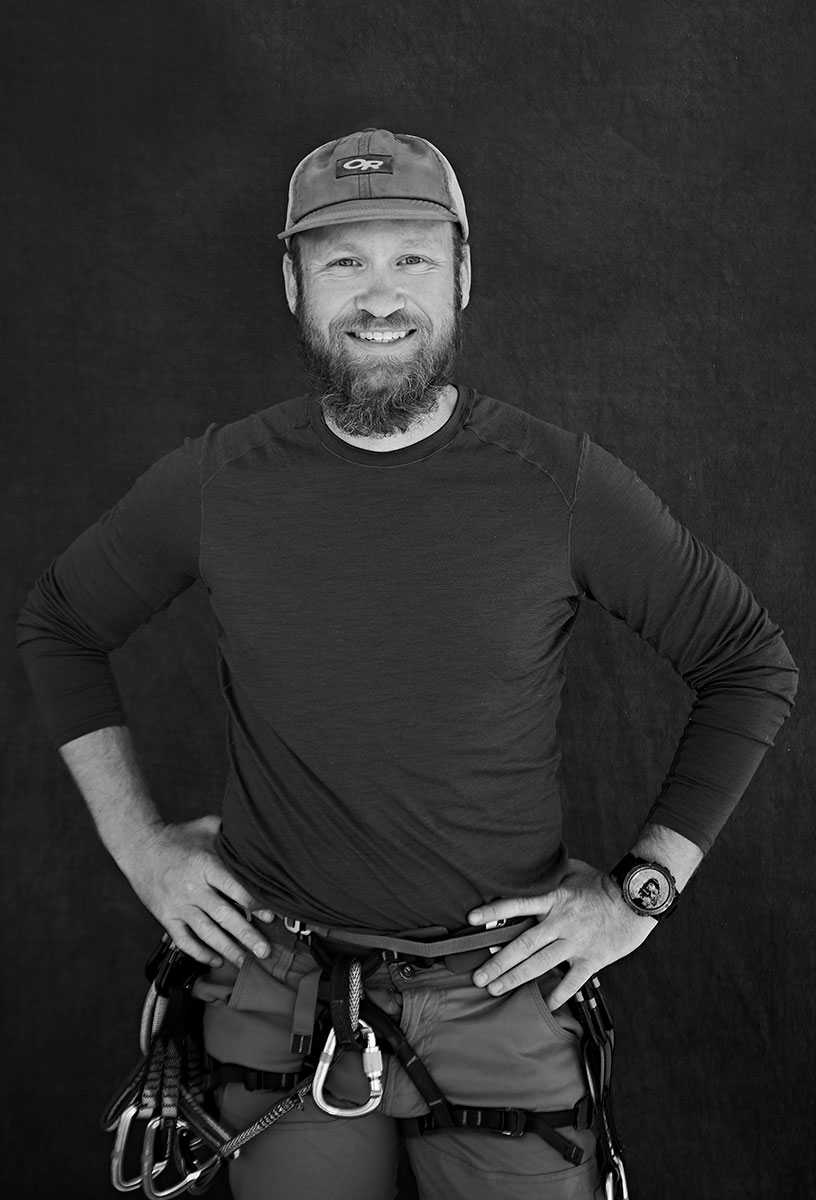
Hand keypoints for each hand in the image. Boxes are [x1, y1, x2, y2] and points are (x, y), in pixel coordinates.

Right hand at [122, 815, 273, 967]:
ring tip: (245, 962)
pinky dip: (199, 952)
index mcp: (205, 864)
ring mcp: (178, 905)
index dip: (253, 903)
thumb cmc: (178, 837)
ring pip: (206, 932)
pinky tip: (215, 960)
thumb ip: (230, 833)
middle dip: (246, 935)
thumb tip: (256, 834)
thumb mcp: (206, 827)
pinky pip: (183, 940)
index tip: (270, 917)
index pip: (233, 887)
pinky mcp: (166, 916)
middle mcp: (192, 888)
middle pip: (223, 915)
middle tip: (264, 951)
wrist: (140, 848)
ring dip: (227, 949)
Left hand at [468, 859, 655, 1009]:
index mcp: (554, 900)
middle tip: (478, 977)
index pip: (517, 905)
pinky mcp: (592, 958)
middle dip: (497, 962)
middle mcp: (560, 922)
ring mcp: (575, 942)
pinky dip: (559, 994)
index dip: (493, 911)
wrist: (636, 899)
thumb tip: (532, 868)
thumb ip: (551, 875)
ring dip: (515, 978)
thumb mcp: (573, 871)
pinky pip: (572, 980)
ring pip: (539, 964)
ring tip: (495, 989)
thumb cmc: (604, 883)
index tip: (471, 918)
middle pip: (523, 945)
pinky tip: (545, 1004)